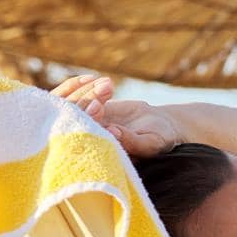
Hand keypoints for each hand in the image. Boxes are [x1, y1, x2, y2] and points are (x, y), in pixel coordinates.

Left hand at [48, 74, 180, 157]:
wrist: (160, 124)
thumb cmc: (160, 139)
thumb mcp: (151, 142)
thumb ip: (132, 141)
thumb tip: (112, 132)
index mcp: (102, 154)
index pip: (85, 138)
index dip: (89, 120)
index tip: (98, 106)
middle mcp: (90, 139)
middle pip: (76, 120)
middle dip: (85, 104)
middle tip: (101, 92)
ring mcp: (89, 123)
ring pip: (76, 106)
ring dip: (90, 93)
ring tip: (109, 85)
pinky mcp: (91, 109)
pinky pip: (82, 97)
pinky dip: (91, 87)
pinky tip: (107, 83)